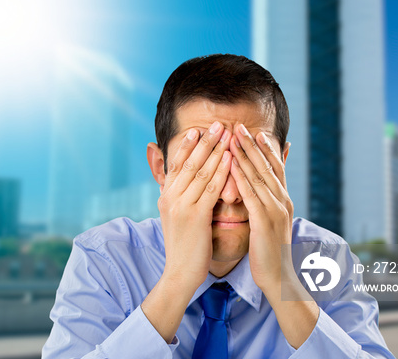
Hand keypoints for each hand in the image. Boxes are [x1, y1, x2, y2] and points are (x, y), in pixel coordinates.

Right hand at [158, 121, 232, 291]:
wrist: (179, 273)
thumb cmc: (183, 246)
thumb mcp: (175, 217)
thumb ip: (179, 197)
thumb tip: (183, 182)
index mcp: (166, 196)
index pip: (177, 164)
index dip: (188, 145)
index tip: (198, 129)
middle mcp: (170, 197)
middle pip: (190, 162)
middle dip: (205, 141)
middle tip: (219, 124)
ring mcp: (181, 206)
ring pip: (201, 171)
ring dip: (216, 150)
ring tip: (227, 134)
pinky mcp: (195, 216)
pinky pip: (210, 188)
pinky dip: (221, 171)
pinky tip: (231, 159)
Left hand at [228, 124, 292, 293]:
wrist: (279, 278)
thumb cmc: (269, 251)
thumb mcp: (269, 222)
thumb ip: (265, 204)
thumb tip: (258, 190)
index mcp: (283, 200)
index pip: (274, 167)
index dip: (263, 148)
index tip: (252, 131)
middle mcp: (282, 201)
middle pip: (266, 166)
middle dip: (252, 144)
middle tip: (238, 126)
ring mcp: (276, 210)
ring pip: (259, 176)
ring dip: (245, 155)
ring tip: (232, 137)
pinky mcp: (265, 222)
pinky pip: (252, 194)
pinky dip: (242, 177)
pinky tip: (232, 165)